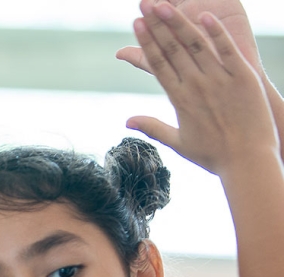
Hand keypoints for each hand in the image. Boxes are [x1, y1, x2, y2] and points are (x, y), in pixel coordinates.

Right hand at [126, 1, 275, 174]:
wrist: (247, 162)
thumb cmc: (213, 156)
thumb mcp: (178, 143)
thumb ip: (153, 127)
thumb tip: (127, 121)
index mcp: (180, 100)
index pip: (158, 64)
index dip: (147, 42)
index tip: (137, 24)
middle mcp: (197, 86)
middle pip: (173, 49)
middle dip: (157, 24)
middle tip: (145, 4)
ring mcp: (220, 80)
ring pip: (196, 44)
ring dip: (179, 22)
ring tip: (165, 4)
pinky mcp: (244, 77)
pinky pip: (227, 50)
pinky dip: (215, 33)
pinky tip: (203, 16)